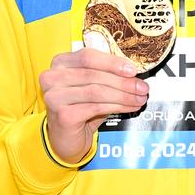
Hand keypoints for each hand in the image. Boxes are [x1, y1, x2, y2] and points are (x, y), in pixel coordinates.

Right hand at [39, 48, 148, 163]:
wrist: (66, 138)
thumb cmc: (80, 108)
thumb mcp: (91, 86)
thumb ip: (106, 75)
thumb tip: (133, 73)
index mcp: (60, 63)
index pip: (88, 57)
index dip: (112, 63)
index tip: (132, 70)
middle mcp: (52, 77)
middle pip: (93, 74)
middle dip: (122, 82)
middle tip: (142, 87)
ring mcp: (54, 96)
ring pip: (96, 91)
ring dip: (123, 95)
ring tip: (139, 98)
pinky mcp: (62, 115)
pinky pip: (96, 107)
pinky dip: (116, 107)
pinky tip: (129, 108)